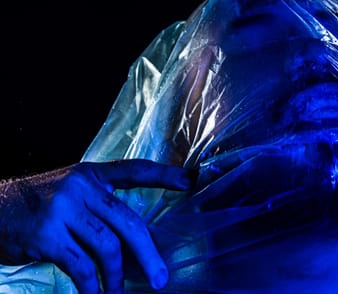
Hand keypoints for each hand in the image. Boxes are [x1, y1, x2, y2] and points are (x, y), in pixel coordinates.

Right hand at [0, 159, 193, 293]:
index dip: (163, 174)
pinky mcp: (47, 234)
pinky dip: (93, 287)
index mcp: (90, 174)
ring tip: (119, 293)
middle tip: (161, 278)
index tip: (190, 181)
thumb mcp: (68, 192)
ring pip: (109, 246)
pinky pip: (82, 266)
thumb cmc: (34, 206)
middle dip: (148, 252)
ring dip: (118, 277)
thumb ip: (98, 206)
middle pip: (128, 221)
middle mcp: (81, 187)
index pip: (134, 170)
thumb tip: (131, 241)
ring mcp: (63, 209)